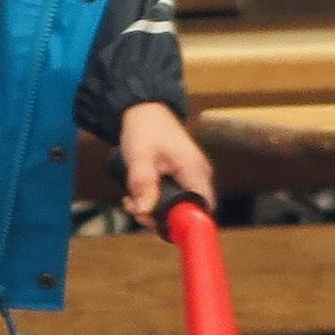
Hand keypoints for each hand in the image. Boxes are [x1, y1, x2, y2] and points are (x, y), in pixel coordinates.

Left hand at [117, 103, 211, 220]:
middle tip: (136, 210)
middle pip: (189, 213)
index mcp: (195, 171)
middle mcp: (199, 176)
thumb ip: (142, 183)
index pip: (203, 210)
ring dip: (153, 211)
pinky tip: (137, 195)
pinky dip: (154, 202)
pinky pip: (173, 199)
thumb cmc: (146, 127)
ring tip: (132, 200)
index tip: (155, 222)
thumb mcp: (139, 155)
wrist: (145, 110)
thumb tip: (144, 210)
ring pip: (178, 208)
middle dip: (160, 219)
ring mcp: (191, 178)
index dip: (183, 224)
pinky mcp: (182, 178)